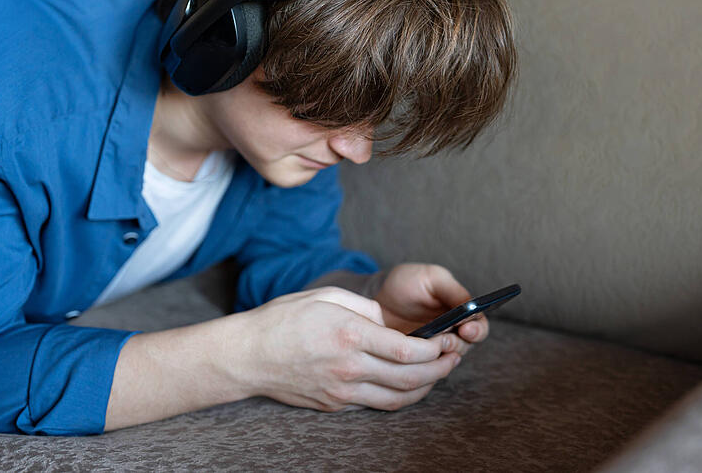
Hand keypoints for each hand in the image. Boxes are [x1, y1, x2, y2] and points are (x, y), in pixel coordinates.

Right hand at [224, 286, 461, 412]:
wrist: (248, 356)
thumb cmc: (284, 318)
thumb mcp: (326, 295)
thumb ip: (365, 307)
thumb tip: (389, 323)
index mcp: (350, 335)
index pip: (407, 350)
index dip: (434, 349)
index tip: (446, 340)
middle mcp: (349, 367)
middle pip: (409, 378)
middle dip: (439, 369)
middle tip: (453, 357)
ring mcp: (342, 391)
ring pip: (397, 398)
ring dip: (425, 387)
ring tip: (439, 373)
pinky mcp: (335, 405)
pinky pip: (376, 404)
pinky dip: (400, 396)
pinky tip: (409, 384)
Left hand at [373, 263, 489, 357]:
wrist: (376, 296)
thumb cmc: (406, 283)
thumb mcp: (432, 278)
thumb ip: (454, 291)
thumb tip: (473, 307)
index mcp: (461, 311)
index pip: (479, 325)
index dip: (477, 330)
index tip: (466, 328)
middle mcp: (452, 331)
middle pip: (467, 345)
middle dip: (458, 343)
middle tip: (445, 338)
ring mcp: (435, 347)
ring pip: (448, 359)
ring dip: (441, 353)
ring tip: (427, 342)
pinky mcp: (417, 359)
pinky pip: (428, 368)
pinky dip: (424, 363)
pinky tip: (414, 354)